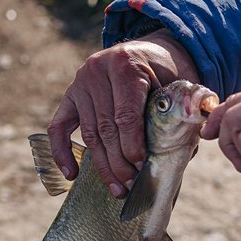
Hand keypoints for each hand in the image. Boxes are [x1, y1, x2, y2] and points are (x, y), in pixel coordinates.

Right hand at [47, 29, 199, 196]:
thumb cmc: (166, 71)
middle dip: (119, 162)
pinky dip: (62, 151)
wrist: (148, 51)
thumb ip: (179, 113)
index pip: (125, 115)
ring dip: (102, 165)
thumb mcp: (178, 83)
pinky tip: (72, 175)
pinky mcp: (69, 94)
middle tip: (132, 185)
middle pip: (105, 128)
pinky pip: (59, 126)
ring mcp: (80, 82)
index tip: (142, 167)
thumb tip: (180, 154)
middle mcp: (97, 70)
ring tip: (117, 189)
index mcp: (126, 65)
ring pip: (89, 133)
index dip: (133, 145)